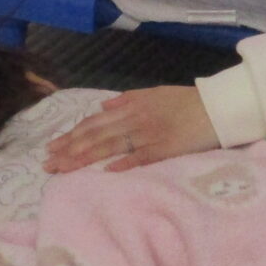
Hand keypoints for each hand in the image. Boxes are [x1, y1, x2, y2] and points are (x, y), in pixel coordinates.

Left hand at [44, 87, 218, 172]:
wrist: (217, 107)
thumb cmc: (187, 102)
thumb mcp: (155, 93)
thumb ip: (128, 99)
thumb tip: (103, 107)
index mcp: (132, 106)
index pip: (94, 122)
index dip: (72, 135)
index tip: (53, 146)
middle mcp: (135, 119)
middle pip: (96, 136)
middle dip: (69, 150)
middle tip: (48, 164)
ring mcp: (149, 134)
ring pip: (110, 146)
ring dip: (85, 158)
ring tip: (64, 169)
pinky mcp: (165, 148)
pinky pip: (140, 157)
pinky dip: (122, 163)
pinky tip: (104, 172)